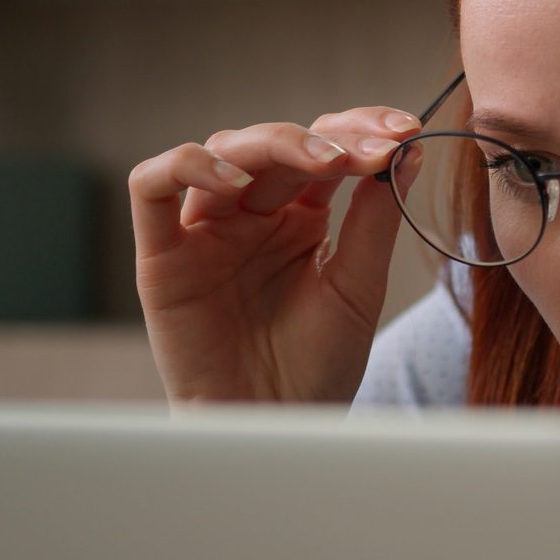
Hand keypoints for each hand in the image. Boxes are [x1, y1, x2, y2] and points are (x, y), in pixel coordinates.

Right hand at [128, 108, 423, 403]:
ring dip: (275, 141)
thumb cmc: (316, 366)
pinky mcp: (162, 255)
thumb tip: (408, 150)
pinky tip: (237, 182)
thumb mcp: (358, 286)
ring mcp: (205, 230)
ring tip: (326, 162)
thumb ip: (375, 218)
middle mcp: (251, 214)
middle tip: (376, 148)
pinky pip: (151, 186)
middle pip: (279, 142)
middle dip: (331, 137)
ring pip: (222, 149)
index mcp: (300, 217)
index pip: (326, 149)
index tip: (407, 131)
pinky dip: (188, 167)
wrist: (275, 429)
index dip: (362, 130)